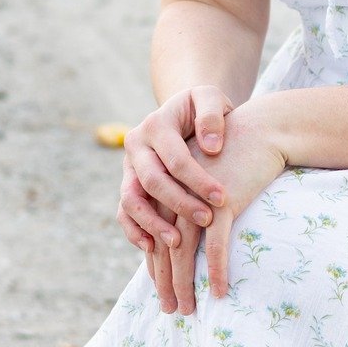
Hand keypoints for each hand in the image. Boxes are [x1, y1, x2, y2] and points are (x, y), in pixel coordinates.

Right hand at [118, 85, 232, 258]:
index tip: (223, 199)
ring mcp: (129, 168)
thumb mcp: (210, 98)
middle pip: (151, 182)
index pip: (175, 159)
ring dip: (152, 224)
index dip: (198, 181)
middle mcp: (135, 146)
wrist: (183, 115)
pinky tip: (154, 248)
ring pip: (130, 200)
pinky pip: (124, 213)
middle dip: (180, 204)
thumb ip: (212, 115)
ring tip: (178, 242)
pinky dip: (135, 231)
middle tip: (207, 220)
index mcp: (155, 125)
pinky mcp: (129, 185)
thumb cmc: (203, 109)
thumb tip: (211, 147)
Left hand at [151, 100, 289, 314]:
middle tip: (171, 310)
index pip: (153, 235)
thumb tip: (182, 240)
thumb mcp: (201, 181)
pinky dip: (215, 270)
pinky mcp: (220, 202)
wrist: (259, 131)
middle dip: (165, 282)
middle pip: (162, 248)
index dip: (155, 267)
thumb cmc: (233, 158)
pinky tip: (218, 291)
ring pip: (182, 251)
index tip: (161, 291)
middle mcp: (172, 194)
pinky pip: (215, 245)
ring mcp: (194, 199)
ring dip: (184, 284)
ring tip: (188, 308)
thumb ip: (187, 204)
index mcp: (163, 189)